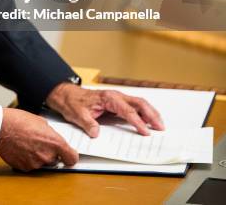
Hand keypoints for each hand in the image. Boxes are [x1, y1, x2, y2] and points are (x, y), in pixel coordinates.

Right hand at [0, 108, 78, 170]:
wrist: (1, 128)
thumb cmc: (19, 120)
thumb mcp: (41, 121)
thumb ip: (50, 133)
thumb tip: (52, 139)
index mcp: (54, 142)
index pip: (71, 158)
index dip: (70, 156)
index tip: (68, 155)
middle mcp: (47, 155)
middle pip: (56, 160)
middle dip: (51, 153)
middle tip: (41, 143)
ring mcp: (35, 163)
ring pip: (43, 163)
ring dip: (39, 156)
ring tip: (28, 143)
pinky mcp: (25, 168)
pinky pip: (31, 165)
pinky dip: (28, 159)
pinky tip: (22, 148)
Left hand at [46, 83, 164, 137]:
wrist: (67, 95)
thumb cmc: (73, 103)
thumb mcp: (78, 114)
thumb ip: (88, 123)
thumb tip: (96, 133)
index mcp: (108, 98)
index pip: (127, 110)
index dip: (137, 121)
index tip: (145, 131)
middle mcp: (115, 96)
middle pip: (138, 103)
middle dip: (151, 114)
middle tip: (160, 127)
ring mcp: (117, 99)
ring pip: (138, 103)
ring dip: (150, 113)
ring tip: (159, 124)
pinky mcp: (117, 103)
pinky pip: (134, 106)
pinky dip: (144, 113)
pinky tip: (148, 120)